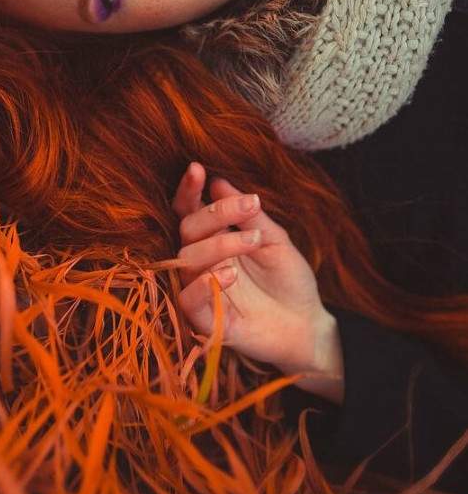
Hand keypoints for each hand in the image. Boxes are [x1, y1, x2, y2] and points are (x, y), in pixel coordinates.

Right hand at [171, 162, 340, 392]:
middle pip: (187, 229)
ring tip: (253, 241)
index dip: (189, 190)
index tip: (197, 168)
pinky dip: (205, 284)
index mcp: (213, 238)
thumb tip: (218, 182)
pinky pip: (188, 300)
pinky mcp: (205, 320)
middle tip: (251, 207)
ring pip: (186, 260)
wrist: (307, 324)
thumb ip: (249, 215)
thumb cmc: (289, 279)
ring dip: (218, 244)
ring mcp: (201, 290)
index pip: (189, 211)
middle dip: (215, 214)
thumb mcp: (275, 240)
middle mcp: (201, 262)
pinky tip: (231, 274)